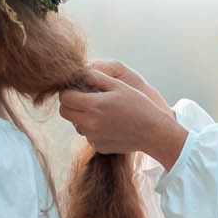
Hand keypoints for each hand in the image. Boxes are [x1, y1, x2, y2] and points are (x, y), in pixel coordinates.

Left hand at [60, 62, 186, 165]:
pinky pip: (88, 135)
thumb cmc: (138, 105)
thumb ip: (97, 77)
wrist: (153, 132)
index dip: (67, 90)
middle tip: (83, 98)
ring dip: (82, 116)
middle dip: (70, 103)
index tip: (75, 88)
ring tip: (102, 112)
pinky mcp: (98, 146)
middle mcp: (90, 123)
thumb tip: (80, 71)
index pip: (65, 97)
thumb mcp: (119, 86)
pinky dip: (93, 129)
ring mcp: (93, 137)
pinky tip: (110, 124)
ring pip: (76, 124)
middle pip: (65, 112)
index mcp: (94, 105)